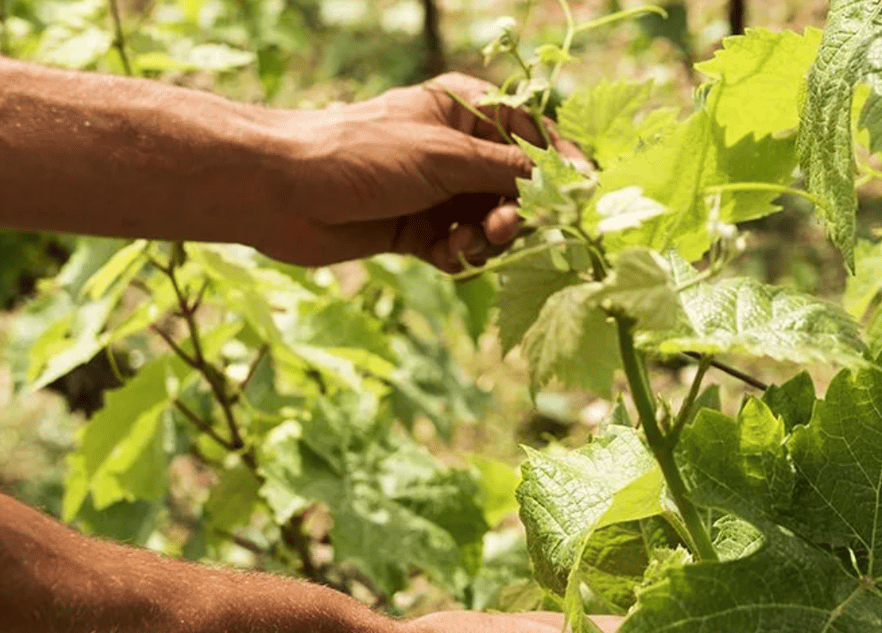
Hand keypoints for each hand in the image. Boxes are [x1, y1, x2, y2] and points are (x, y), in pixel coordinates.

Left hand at [262, 73, 578, 272]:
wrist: (282, 190)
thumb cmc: (362, 153)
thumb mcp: (445, 156)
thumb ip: (508, 171)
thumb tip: (563, 183)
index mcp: (464, 112)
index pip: (531, 133)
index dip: (560, 162)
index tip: (583, 192)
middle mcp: (456, 151)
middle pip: (517, 187)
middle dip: (519, 211)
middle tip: (508, 225)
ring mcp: (437, 193)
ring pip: (491, 223)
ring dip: (489, 238)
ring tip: (471, 240)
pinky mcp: (418, 231)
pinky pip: (460, 249)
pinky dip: (460, 256)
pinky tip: (445, 254)